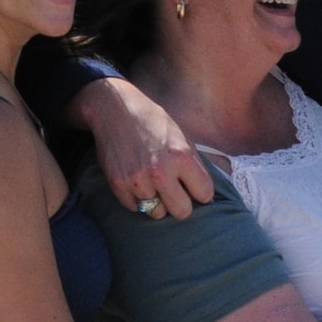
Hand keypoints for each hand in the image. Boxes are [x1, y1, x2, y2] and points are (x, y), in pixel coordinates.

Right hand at [76, 77, 215, 220]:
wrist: (114, 109)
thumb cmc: (153, 122)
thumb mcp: (182, 136)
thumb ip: (195, 165)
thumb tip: (208, 195)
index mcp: (181, 156)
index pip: (205, 194)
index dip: (201, 191)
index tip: (194, 186)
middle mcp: (160, 171)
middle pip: (182, 212)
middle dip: (182, 203)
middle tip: (175, 192)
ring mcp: (137, 180)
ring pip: (157, 213)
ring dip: (158, 202)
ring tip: (153, 185)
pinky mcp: (118, 185)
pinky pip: (135, 208)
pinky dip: (137, 199)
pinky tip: (137, 182)